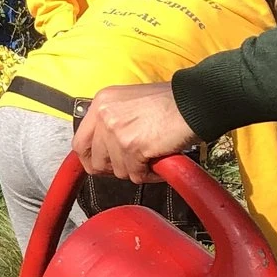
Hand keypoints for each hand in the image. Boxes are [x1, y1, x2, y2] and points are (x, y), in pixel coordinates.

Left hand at [73, 82, 196, 180]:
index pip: (80, 143)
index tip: (105, 165)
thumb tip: (104, 149)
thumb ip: (113, 121)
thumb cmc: (171, 102)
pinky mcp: (133, 146)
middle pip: (96, 162)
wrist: (196, 101)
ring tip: (152, 157)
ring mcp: (117, 131)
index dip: (92, 159)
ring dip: (136, 169)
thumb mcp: (130, 103)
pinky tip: (159, 161)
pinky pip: (135, 175)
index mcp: (102, 102)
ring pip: (117, 171)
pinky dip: (150, 174)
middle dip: (115, 168)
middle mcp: (104, 115)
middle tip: (133, 164)